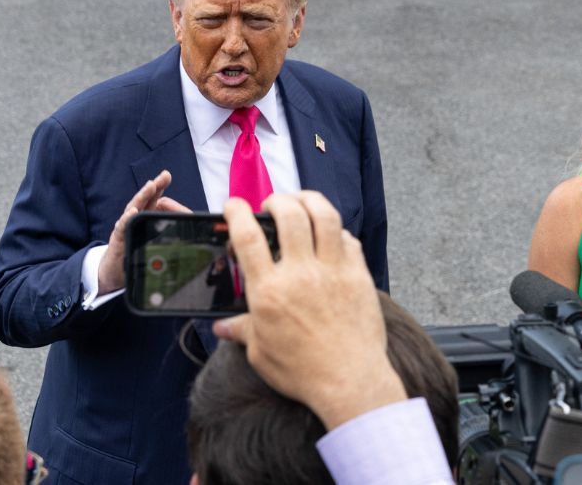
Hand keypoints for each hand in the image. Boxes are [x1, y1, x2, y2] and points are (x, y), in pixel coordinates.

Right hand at [96, 170, 190, 294]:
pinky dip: (127, 219)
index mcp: (142, 218)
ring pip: (132, 209)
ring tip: (150, 186)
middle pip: (143, 200)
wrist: (112, 273)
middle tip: (163, 175)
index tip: (167, 175)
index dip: (158, 188)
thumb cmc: (132, 254)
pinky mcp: (117, 240)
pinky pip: (122, 228)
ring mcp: (123, 228)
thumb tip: (184, 225)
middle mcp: (132, 220)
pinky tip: (133, 211)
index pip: (151, 200)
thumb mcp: (151, 242)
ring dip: (141, 197)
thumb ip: (163, 232)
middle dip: (153, 187)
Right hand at [214, 191, 406, 429]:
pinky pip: (349, 239)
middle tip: (272, 205)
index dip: (237, 212)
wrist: (350, 382)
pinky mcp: (359, 276)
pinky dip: (337, 230)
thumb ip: (242, 332)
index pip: (248, 236)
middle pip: (289, 213)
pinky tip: (330, 235)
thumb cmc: (304, 373)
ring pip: (324, 215)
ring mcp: (333, 271)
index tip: (233, 205)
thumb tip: (222, 328)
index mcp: (269, 291)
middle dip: (277, 200)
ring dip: (310, 200)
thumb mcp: (262, 354)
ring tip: (301, 202)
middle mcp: (300, 274)